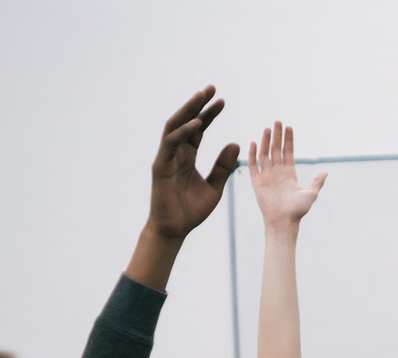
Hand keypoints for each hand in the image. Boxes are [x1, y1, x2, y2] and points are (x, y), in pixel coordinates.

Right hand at [145, 86, 240, 243]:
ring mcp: (166, 157)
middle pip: (186, 122)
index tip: (222, 101)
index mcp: (187, 156)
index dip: (209, 114)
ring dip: (188, 110)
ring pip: (175, 126)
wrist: (175, 230)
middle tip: (212, 88)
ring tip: (202, 96)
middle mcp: (176, 152)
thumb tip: (237, 143)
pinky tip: (198, 124)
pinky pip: (172, 144)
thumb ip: (224, 166)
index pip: (198, 129)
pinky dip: (184, 132)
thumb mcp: (215, 187)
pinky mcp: (160, 165)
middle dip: (198, 104)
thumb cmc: (191, 211)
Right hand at [249, 121, 325, 229]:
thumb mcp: (311, 194)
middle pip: (276, 149)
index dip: (288, 140)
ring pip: (265, 154)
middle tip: (277, 122)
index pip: (288, 152)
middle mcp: (277, 172)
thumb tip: (326, 172)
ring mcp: (267, 176)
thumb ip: (317, 182)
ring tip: (267, 128)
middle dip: (277, 136)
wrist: (283, 221)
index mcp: (289, 173)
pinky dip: (253, 154)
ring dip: (265, 141)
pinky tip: (254, 143)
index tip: (288, 127)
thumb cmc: (297, 210)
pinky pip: (253, 165)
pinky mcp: (257, 182)